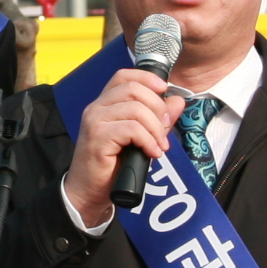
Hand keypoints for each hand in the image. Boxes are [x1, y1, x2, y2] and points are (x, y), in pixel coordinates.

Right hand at [61, 69, 186, 224]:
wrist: (89, 192)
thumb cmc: (111, 166)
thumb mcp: (139, 138)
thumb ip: (157, 119)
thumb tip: (177, 101)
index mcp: (104, 104)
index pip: (124, 75)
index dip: (147, 78)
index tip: (164, 90)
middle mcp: (96, 107)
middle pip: (134, 90)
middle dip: (158, 108)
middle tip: (165, 129)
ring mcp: (95, 121)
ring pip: (135, 109)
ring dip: (155, 128)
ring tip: (159, 146)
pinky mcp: (98, 137)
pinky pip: (132, 129)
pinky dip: (148, 140)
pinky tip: (151, 153)